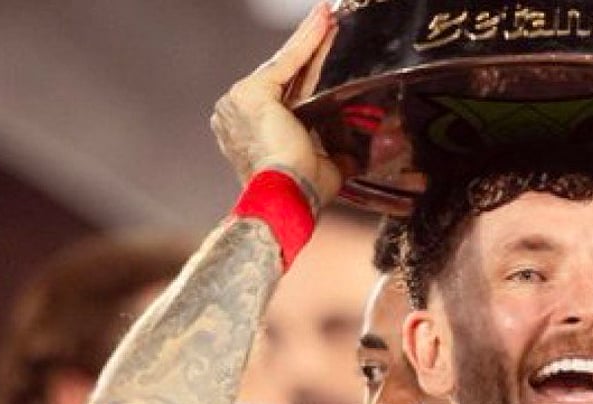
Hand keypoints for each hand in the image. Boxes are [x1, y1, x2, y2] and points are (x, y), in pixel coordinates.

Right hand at [211, 3, 341, 209]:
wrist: (286, 196)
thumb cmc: (300, 192)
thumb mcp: (324, 170)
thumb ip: (335, 157)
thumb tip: (354, 156)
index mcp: (251, 131)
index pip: (286, 93)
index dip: (306, 71)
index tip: (323, 49)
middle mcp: (237, 113)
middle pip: (285, 74)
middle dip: (310, 48)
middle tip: (330, 22)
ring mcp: (239, 101)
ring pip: (286, 64)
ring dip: (310, 39)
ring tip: (330, 15)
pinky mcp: (250, 92)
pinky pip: (286, 61)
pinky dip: (307, 40)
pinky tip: (323, 19)